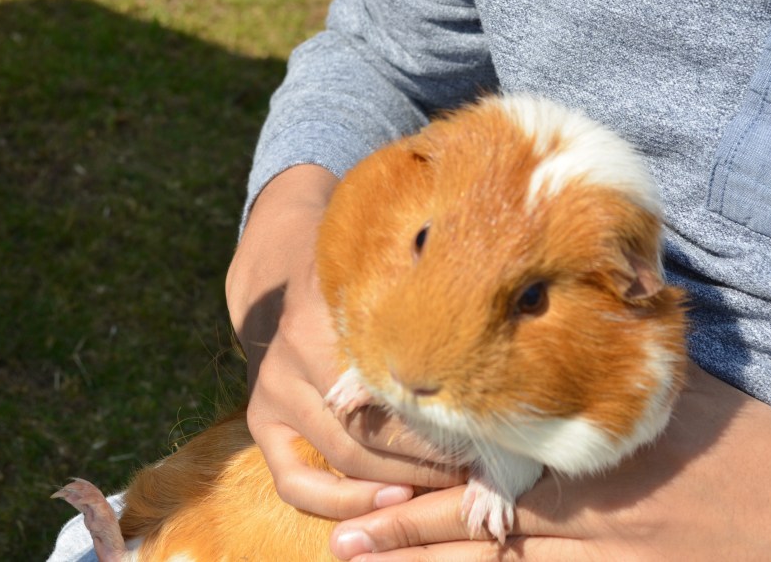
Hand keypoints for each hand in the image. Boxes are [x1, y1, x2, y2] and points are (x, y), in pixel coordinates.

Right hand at [225, 165, 460, 519]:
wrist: (282, 271)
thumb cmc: (352, 272)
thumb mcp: (380, 267)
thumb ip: (421, 291)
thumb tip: (510, 301)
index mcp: (323, 317)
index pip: (389, 384)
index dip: (441, 415)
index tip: (486, 428)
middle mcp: (291, 357)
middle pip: (370, 430)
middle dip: (431, 456)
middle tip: (479, 465)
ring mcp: (273, 393)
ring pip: (343, 457)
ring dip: (400, 481)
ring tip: (448, 485)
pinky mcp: (261, 420)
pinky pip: (292, 481)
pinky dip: (338, 502)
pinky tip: (386, 502)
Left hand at [329, 362, 770, 559]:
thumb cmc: (743, 439)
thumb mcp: (668, 381)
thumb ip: (605, 352)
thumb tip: (570, 297)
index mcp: (574, 436)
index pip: (474, 440)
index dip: (413, 441)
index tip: (358, 430)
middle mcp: (569, 499)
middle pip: (465, 510)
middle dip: (400, 521)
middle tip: (339, 530)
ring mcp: (590, 551)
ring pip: (484, 557)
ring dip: (421, 557)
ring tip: (357, 556)